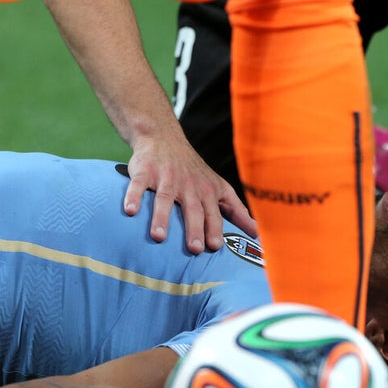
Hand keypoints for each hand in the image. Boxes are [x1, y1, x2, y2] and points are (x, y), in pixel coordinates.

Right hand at [124, 140, 256, 253]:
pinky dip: (134, 196)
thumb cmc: (194, 171)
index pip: (214, 213)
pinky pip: (139, 185)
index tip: (216, 247)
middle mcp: (189, 185)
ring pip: (165, 199)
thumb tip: (257, 234)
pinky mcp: (145, 172)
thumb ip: (236, 211)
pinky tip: (130, 211)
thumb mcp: (219, 188)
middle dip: (195, 228)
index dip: (215, 229)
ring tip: (159, 237)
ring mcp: (167, 177)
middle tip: (195, 248)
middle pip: (193, 209)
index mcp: (208, 191)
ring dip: (162, 218)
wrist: (163, 138)